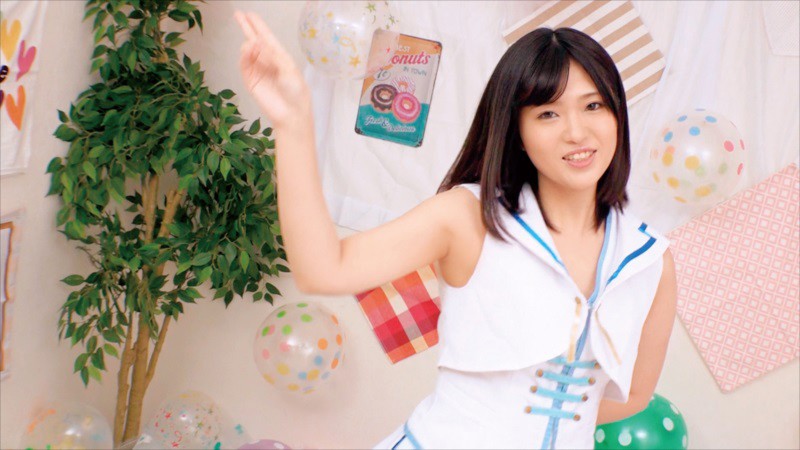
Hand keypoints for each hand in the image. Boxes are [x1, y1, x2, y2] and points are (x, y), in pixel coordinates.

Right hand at [234, 11, 310, 128]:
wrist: (291, 113)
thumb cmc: (296, 92)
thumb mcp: (289, 69)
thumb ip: (274, 55)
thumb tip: (258, 43)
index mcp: (279, 56)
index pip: (266, 37)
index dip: (258, 26)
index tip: (250, 14)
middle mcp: (267, 61)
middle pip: (254, 41)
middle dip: (247, 28)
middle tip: (238, 15)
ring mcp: (257, 70)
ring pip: (248, 52)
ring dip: (250, 44)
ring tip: (253, 42)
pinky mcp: (250, 80)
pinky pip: (244, 64)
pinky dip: (245, 55)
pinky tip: (248, 49)